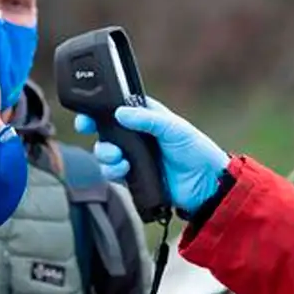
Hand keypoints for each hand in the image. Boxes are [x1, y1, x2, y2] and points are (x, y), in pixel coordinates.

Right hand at [73, 98, 228, 214]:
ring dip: (105, 154)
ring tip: (118, 156)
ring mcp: (134, 157)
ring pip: (105, 153)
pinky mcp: (134, 176)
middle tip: (89, 130)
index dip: (100, 110)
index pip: (117, 109)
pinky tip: (125, 169)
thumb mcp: (173, 127)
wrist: (205, 185)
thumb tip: (120, 113)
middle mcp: (137, 136)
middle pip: (105, 131)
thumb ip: (147, 118)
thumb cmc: (196, 149)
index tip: (88, 113)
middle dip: (96, 132)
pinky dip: (113, 171)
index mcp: (146, 117)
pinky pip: (113, 173)